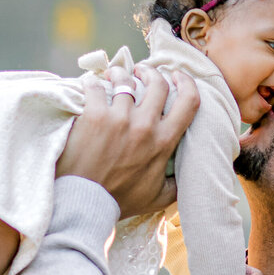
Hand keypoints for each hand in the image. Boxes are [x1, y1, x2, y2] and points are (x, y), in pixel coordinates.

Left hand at [56, 67, 199, 218]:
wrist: (84, 203)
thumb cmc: (119, 201)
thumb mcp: (157, 197)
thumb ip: (176, 186)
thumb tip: (188, 178)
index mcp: (163, 142)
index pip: (189, 102)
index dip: (187, 83)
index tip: (178, 76)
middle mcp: (145, 126)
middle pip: (158, 83)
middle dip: (151, 72)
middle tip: (142, 71)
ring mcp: (119, 118)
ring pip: (125, 80)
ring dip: (120, 74)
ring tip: (114, 76)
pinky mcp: (94, 116)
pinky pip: (95, 87)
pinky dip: (92, 83)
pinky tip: (90, 84)